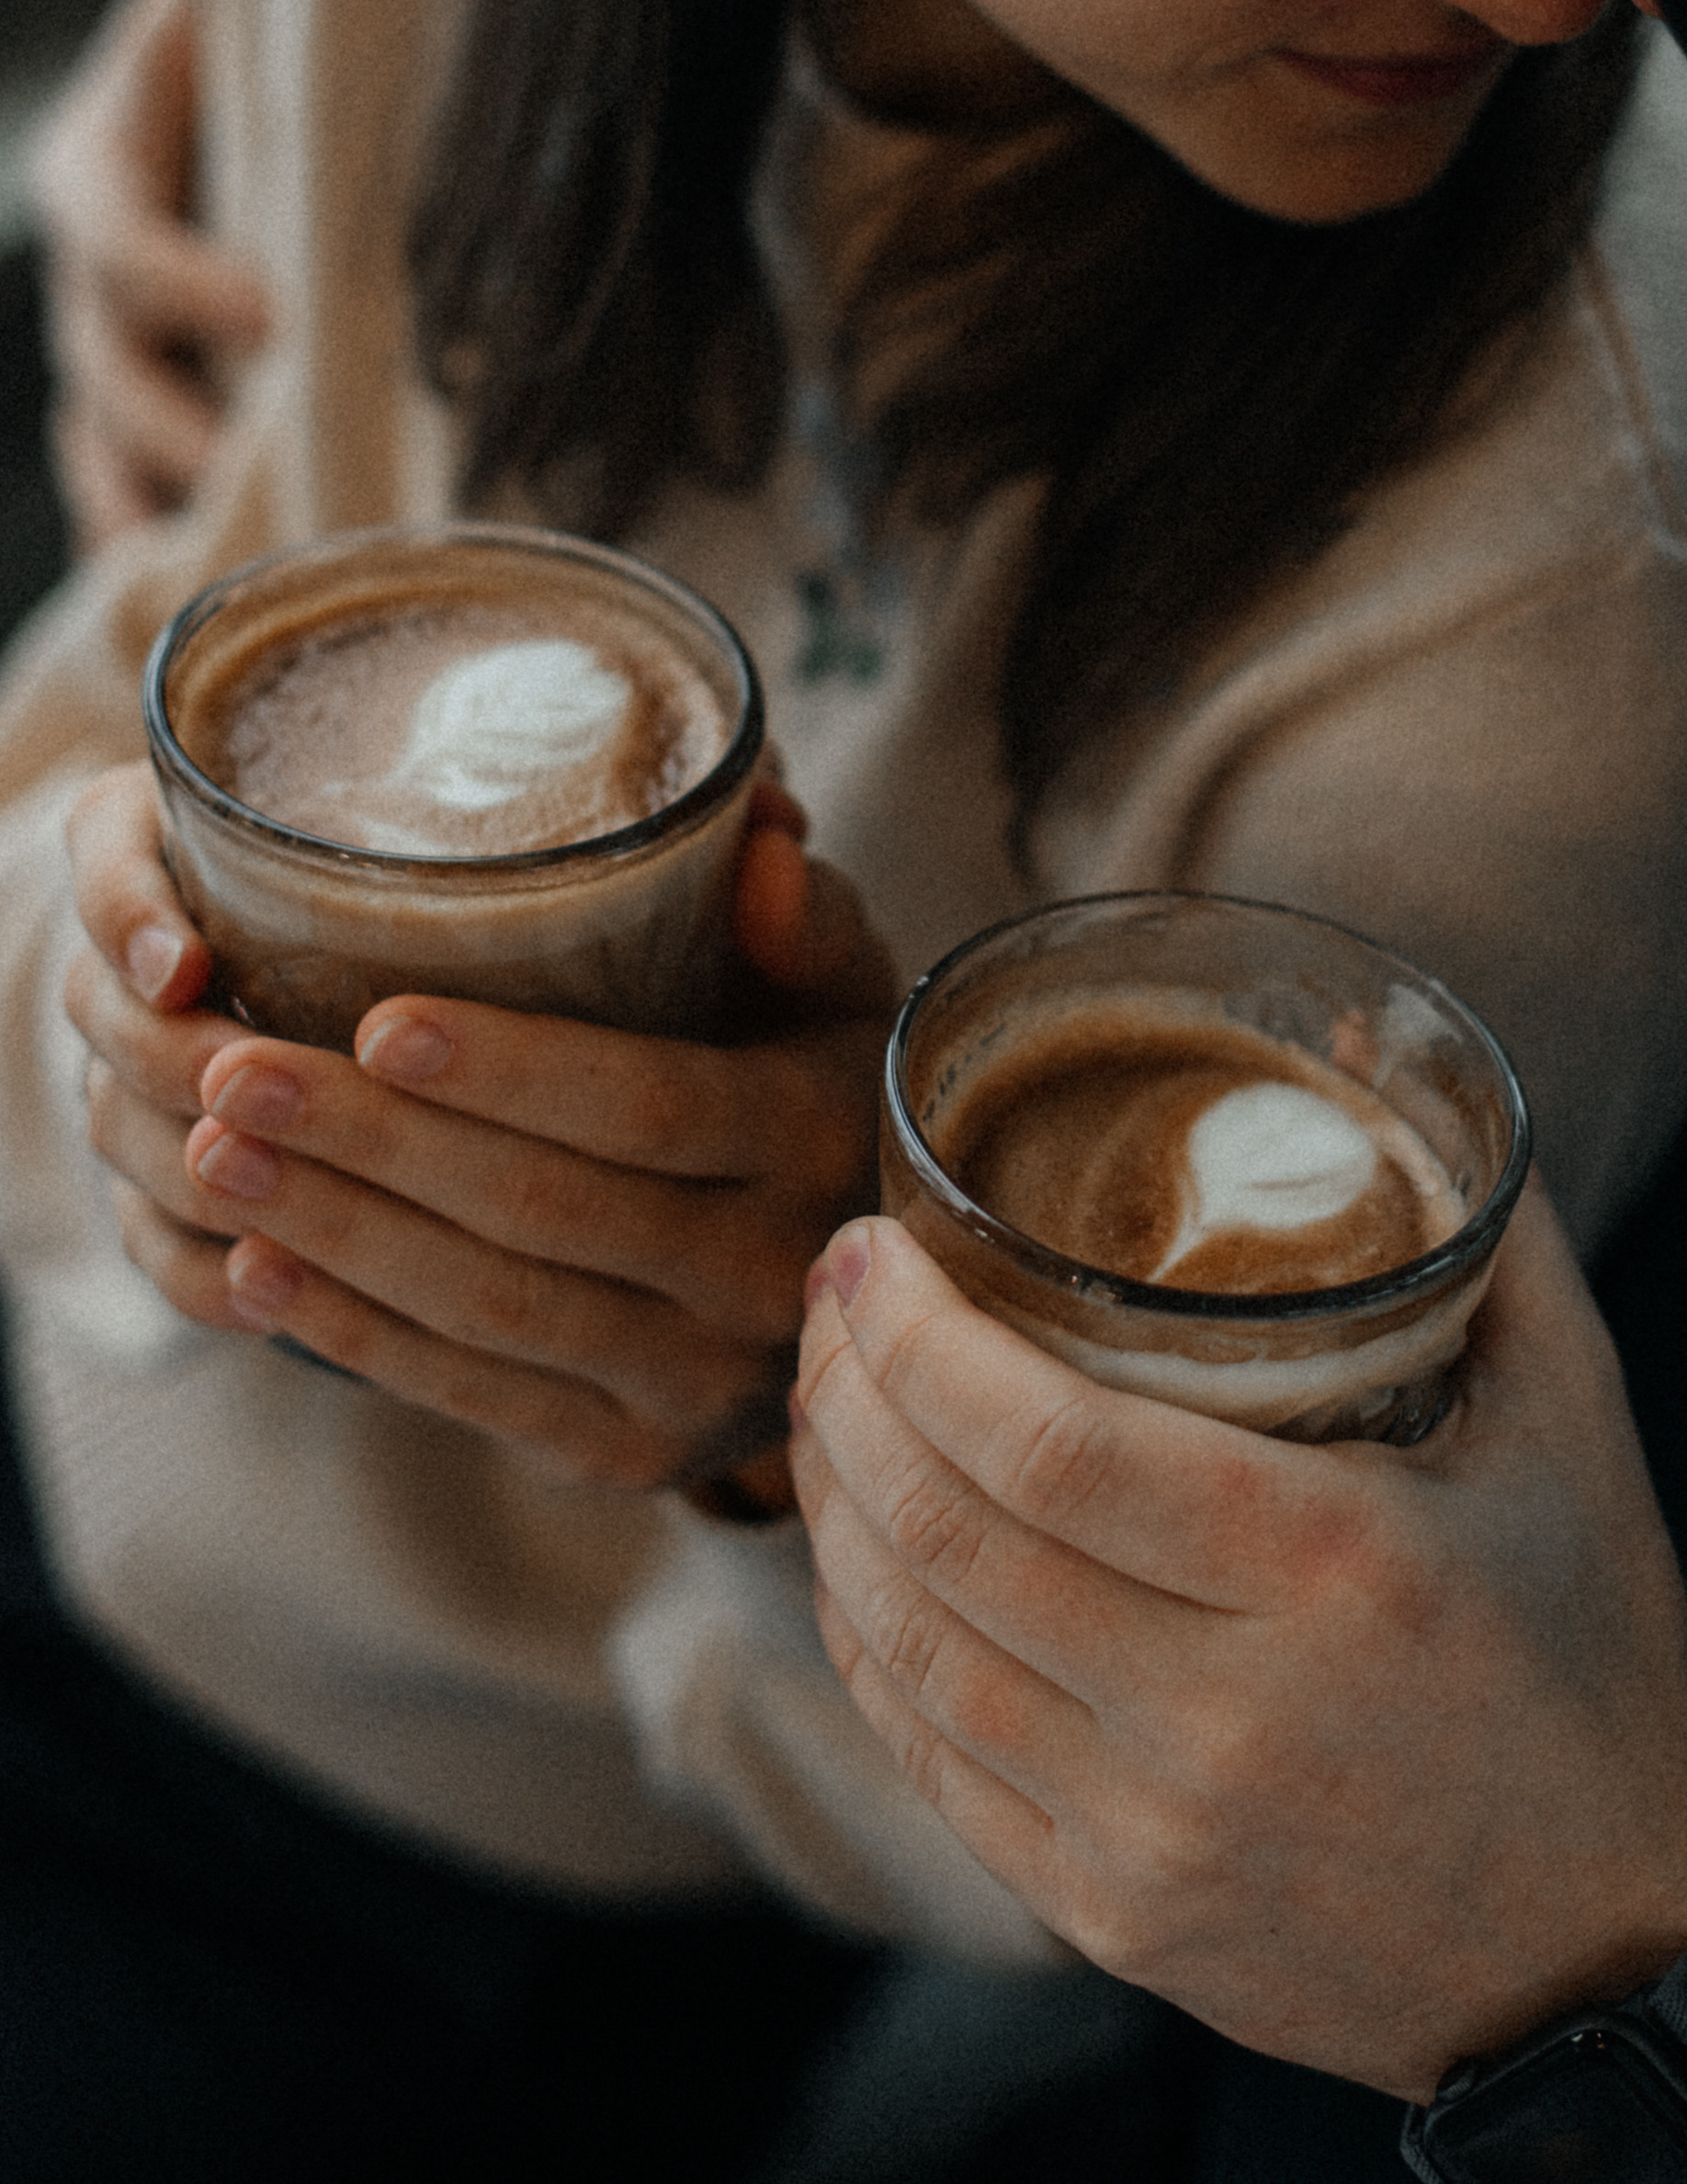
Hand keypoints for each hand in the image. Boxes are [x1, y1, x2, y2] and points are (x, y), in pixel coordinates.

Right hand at [35, 0, 269, 544]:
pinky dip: (171, 549)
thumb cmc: (279, 37)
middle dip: (182, 418)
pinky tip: (230, 591)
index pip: (106, 233)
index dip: (174, 278)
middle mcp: (98, 279)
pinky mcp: (160, 434)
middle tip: (280, 454)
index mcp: (99, 164)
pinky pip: (135, 509)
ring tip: (262, 544)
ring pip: (113, 450)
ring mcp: (123, 364)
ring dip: (174, 500)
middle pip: (106, 367)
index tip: (275, 314)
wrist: (320, 121)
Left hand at [66, 769, 895, 1493]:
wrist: (864, 1288)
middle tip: (233, 1072)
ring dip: (337, 1235)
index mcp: (817, 1137)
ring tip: (212, 1152)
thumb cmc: (812, 1080)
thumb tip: (763, 844)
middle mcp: (770, 1275)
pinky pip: (479, 1396)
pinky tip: (252, 1268)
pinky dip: (356, 1335)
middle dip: (375, 1143)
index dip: (514, 1072)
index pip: (652, 1107)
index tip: (375, 1020)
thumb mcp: (843, 990)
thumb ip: (809, 909)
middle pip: (547, 1211)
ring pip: (494, 1309)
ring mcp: (700, 1381)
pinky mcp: (632, 1452)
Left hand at [790, 1195, 1686, 2098]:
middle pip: (945, 1530)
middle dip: (842, 1391)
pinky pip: (928, 1764)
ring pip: (907, 1649)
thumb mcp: (1575, 1425)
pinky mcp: (1110, 1919)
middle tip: (824, 1295)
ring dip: (831, 1509)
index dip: (913, 1334)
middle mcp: (1221, 1712)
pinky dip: (864, 1644)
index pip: (1042, 1440)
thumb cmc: (1592, 1657)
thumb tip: (1352, 1050)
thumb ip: (1482, 1230)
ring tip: (821, 1404)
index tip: (866, 1246)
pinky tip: (856, 1554)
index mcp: (1331, 1569)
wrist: (1612, 1957)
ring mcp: (1152, 1833)